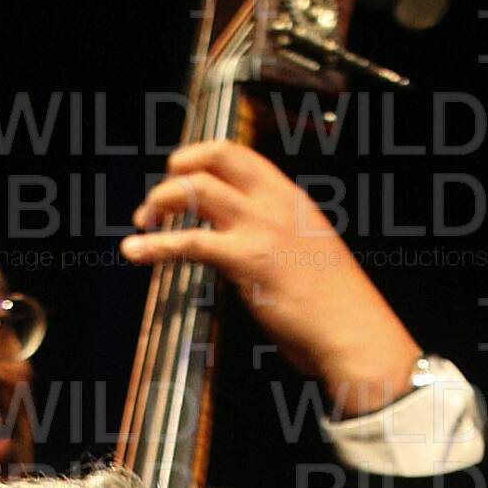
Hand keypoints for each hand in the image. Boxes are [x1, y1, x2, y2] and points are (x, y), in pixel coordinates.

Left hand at [121, 140, 421, 415]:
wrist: (353, 331)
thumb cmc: (336, 307)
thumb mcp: (310, 256)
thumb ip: (281, 243)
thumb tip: (253, 251)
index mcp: (292, 198)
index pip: (241, 156)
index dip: (205, 157)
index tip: (185, 173)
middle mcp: (274, 203)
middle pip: (216, 156)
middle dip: (178, 167)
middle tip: (159, 196)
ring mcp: (259, 228)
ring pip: (195, 190)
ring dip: (160, 201)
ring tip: (142, 221)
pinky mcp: (244, 260)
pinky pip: (188, 242)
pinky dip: (154, 244)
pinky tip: (135, 251)